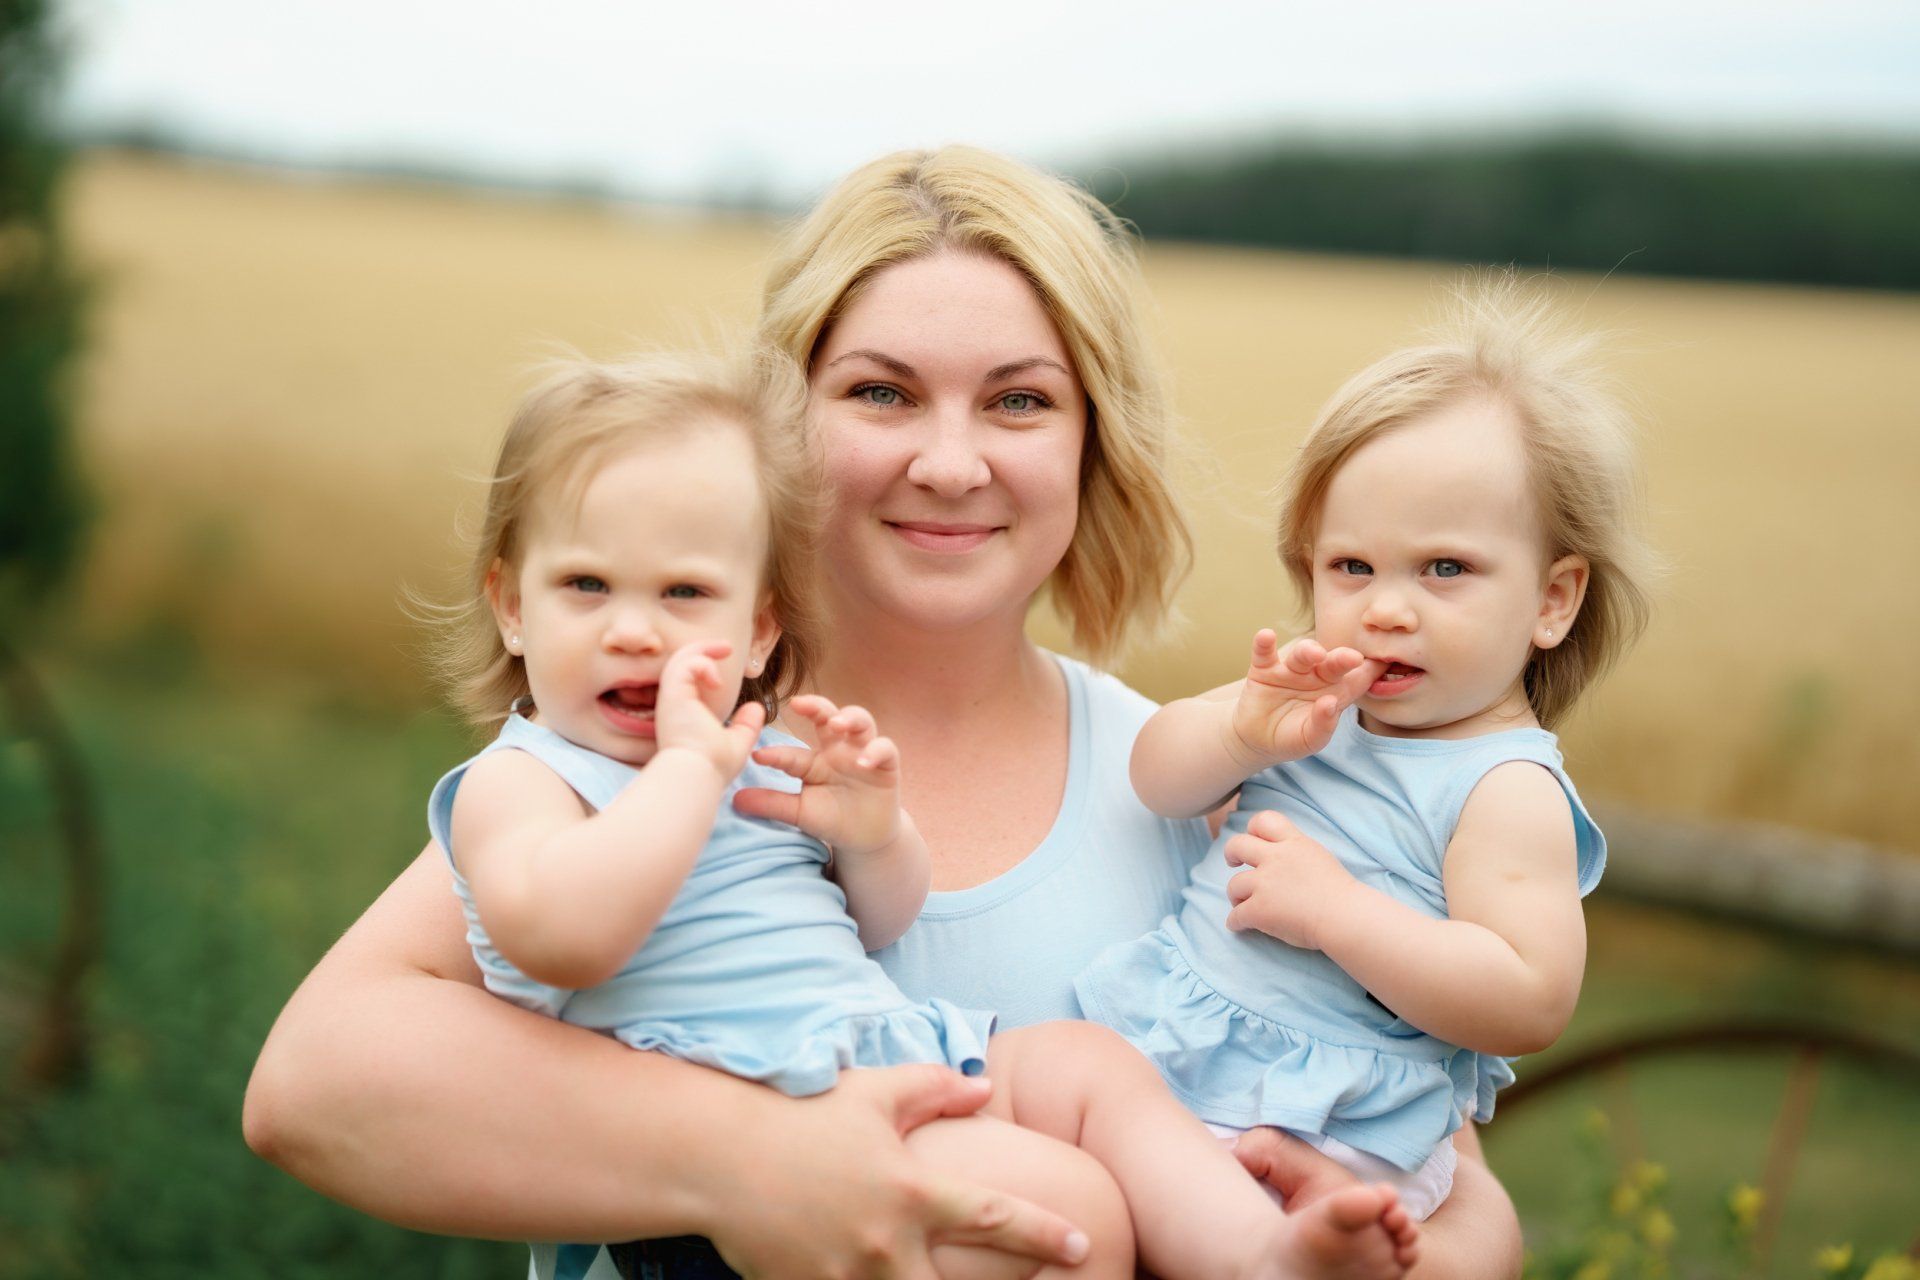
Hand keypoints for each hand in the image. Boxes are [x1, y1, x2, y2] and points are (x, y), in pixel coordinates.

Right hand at [653, 641, 764, 779]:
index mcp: (685, 714)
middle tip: (726, 647)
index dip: (703, 665)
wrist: (699, 776)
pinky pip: (684, 665)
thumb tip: (756, 708)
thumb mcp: (737, 742)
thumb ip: (745, 725)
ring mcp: (670, 699)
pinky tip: (717, 681)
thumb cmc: (713, 766)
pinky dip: (702, 664)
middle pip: (680, 664)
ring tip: (725, 650)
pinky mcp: (672, 695)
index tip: (724, 659)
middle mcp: (673, 705)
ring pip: (679, 660)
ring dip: (703, 650)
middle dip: (703, 649)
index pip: (686, 680)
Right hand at [712, 1066, 1090, 1278]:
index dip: (1044, 1234)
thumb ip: (935, 1089)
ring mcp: (847, 1279)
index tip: (1084, 1245)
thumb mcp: (873, 1091)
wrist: (716, 1158)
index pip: (995, 1218)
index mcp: (911, 1191)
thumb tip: (985, 1087)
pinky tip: (874, 1279)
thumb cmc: (800, 1116)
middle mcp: (887, 1244)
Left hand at [735, 696, 902, 855]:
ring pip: (861, 721)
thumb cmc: (831, 818)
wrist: (866, 839)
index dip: (776, 752)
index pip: (792, 751)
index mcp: (813, 759)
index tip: (757, 756)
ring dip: (850, 718)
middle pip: (828, 716)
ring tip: (837, 725)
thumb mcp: (799, 812)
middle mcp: (837, 749)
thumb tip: (735, 800)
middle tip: (800, 704)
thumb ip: (772, 804)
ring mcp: (863, 753)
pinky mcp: (888, 765)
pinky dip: (876, 751)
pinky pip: (886, 748)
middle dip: (816, 706)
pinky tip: (864, 762)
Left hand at [1223, 809, 1361, 949]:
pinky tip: (1240, 926)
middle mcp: (1275, 858)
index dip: (1253, 829)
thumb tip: (1284, 860)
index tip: (1254, 839)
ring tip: (1242, 904)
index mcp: (1294, 843)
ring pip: (1234, 884)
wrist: (1345, 917)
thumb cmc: (1341, 894)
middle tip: (1233, 863)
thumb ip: (1299, 853)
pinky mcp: (1259, 909)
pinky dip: (1236, 922)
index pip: (1265, 820)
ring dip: (1236, 895)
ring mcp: (1265, 883)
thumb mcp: (1320, 857)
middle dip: (1231, 853)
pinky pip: (1236, 916)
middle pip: (1237, 845)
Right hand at [1228, 631, 1380, 768]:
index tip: (1385, 664)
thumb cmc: (1292, 738)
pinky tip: (1265, 636)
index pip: (1358, 679)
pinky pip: (1264, 653)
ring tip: (1314, 654)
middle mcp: (1317, 676)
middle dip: (1342, 659)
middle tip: (1353, 658)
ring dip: (1308, 651)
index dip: (1371, 671)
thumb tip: (1329, 704)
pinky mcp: (1265, 669)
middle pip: (1333, 663)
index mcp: (1337, 692)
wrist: (1258, 739)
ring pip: (1302, 655)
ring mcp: (1291, 670)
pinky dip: (1264, 644)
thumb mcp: (1310, 740)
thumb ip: (1323, 725)